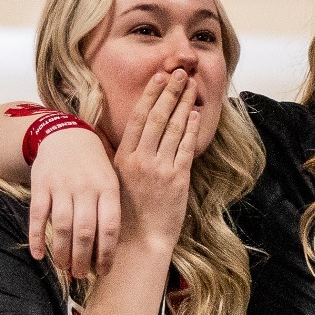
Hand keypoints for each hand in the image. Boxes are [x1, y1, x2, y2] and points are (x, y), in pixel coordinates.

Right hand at [30, 114, 122, 279]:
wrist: (67, 135)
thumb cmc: (95, 167)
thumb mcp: (112, 182)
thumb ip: (112, 210)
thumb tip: (114, 250)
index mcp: (109, 190)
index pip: (110, 227)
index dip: (107, 253)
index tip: (104, 272)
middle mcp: (86, 189)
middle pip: (85, 231)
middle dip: (82, 259)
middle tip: (81, 276)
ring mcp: (62, 187)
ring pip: (61, 226)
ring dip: (62, 252)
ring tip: (64, 269)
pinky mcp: (41, 186)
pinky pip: (37, 215)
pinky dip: (37, 237)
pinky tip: (39, 255)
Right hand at [111, 69, 198, 251]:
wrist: (138, 241)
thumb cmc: (127, 213)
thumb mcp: (118, 180)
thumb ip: (124, 157)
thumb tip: (130, 137)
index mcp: (124, 158)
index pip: (137, 118)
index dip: (150, 95)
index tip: (159, 77)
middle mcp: (140, 160)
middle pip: (157, 117)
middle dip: (170, 93)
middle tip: (180, 73)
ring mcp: (159, 169)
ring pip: (173, 129)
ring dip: (183, 105)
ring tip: (191, 87)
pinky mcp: (177, 180)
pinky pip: (185, 149)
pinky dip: (191, 130)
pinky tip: (196, 114)